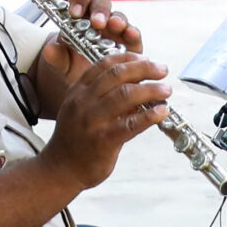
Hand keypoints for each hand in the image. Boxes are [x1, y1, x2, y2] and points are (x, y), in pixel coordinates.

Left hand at [38, 0, 139, 82]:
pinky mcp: (130, 44)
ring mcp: (116, 30)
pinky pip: (133, 35)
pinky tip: (130, 34)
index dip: (79, 0)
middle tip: (96, 22)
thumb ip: (55, 57)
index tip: (75, 12)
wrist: (87, 83)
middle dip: (99, 10)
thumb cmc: (73, 65)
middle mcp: (99, 19)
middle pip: (101, 3)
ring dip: (117, 19)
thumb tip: (50, 50)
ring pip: (119, 16)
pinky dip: (133, 33)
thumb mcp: (61, 63)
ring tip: (114, 25)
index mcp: (80, 17)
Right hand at [41, 52, 172, 191]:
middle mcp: (83, 102)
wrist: (60, 169)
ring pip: (125, 95)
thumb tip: (139, 84)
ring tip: (166, 89)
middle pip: (117, 75)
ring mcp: (92, 121)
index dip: (128, 58)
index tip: (146, 58)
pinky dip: (150, 116)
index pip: (104, 64)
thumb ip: (104, 96)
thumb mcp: (81, 110)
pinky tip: (162, 111)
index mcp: (78, 91)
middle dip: (144, 68)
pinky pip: (131, 124)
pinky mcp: (103, 140)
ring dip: (151, 89)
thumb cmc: (76, 139)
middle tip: (162, 70)